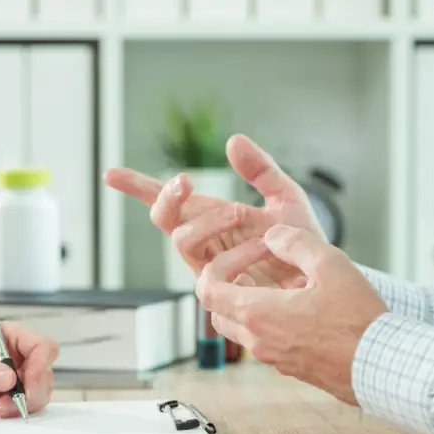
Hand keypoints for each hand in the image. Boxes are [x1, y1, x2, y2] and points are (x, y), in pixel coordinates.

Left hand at [0, 323, 58, 418]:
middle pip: (45, 373)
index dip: (41, 365)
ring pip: (41, 391)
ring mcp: (21, 375)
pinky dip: (20, 411)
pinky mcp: (17, 394)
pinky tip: (2, 412)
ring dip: (25, 404)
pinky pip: (31, 404)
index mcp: (11, 337)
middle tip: (7, 404)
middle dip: (31, 392)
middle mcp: (20, 355)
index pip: (42, 347)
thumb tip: (9, 378)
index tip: (25, 383)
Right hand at [104, 134, 324, 287]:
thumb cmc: (301, 245)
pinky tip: (263, 245)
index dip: (138, 187)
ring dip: (209, 222)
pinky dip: (235, 252)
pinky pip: (209, 272)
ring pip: (182, 241)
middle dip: (168, 198)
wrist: (323, 281)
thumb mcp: (285, 197)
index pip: (168, 202)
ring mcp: (210, 268)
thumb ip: (261, 170)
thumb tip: (233, 141)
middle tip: (186, 182)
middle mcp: (204, 244)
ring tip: (243, 213)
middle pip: (164, 219)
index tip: (110, 175)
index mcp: (211, 219)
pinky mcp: (222, 292)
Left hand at [196, 225, 387, 403]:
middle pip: (217, 308)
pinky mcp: (288, 366)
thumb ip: (295, 243)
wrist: (383, 368)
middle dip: (229, 282)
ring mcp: (271, 357)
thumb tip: (273, 236)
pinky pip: (261, 341)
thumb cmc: (358, 320)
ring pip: (237, 327)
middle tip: (257, 265)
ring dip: (246, 302)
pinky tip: (296, 306)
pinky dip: (265, 321)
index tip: (254, 252)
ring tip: (277, 283)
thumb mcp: (330, 265)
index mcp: (257, 314)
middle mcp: (257, 339)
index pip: (207, 288)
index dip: (222, 263)